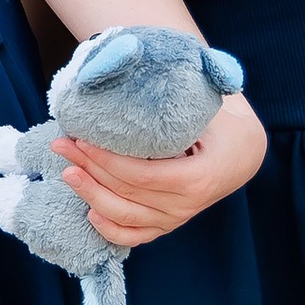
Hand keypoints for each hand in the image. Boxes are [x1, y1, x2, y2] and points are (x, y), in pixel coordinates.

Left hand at [56, 90, 267, 249]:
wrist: (242, 154)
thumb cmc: (223, 126)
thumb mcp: (209, 109)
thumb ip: (179, 99)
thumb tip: (137, 68)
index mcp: (197, 178)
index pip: (142, 175)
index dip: (108, 160)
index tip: (82, 139)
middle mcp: (186, 206)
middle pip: (127, 193)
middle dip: (89, 169)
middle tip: (62, 147)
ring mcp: (176, 219)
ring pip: (125, 216)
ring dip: (91, 195)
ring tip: (67, 172)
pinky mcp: (168, 225)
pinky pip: (135, 236)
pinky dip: (110, 229)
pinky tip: (89, 212)